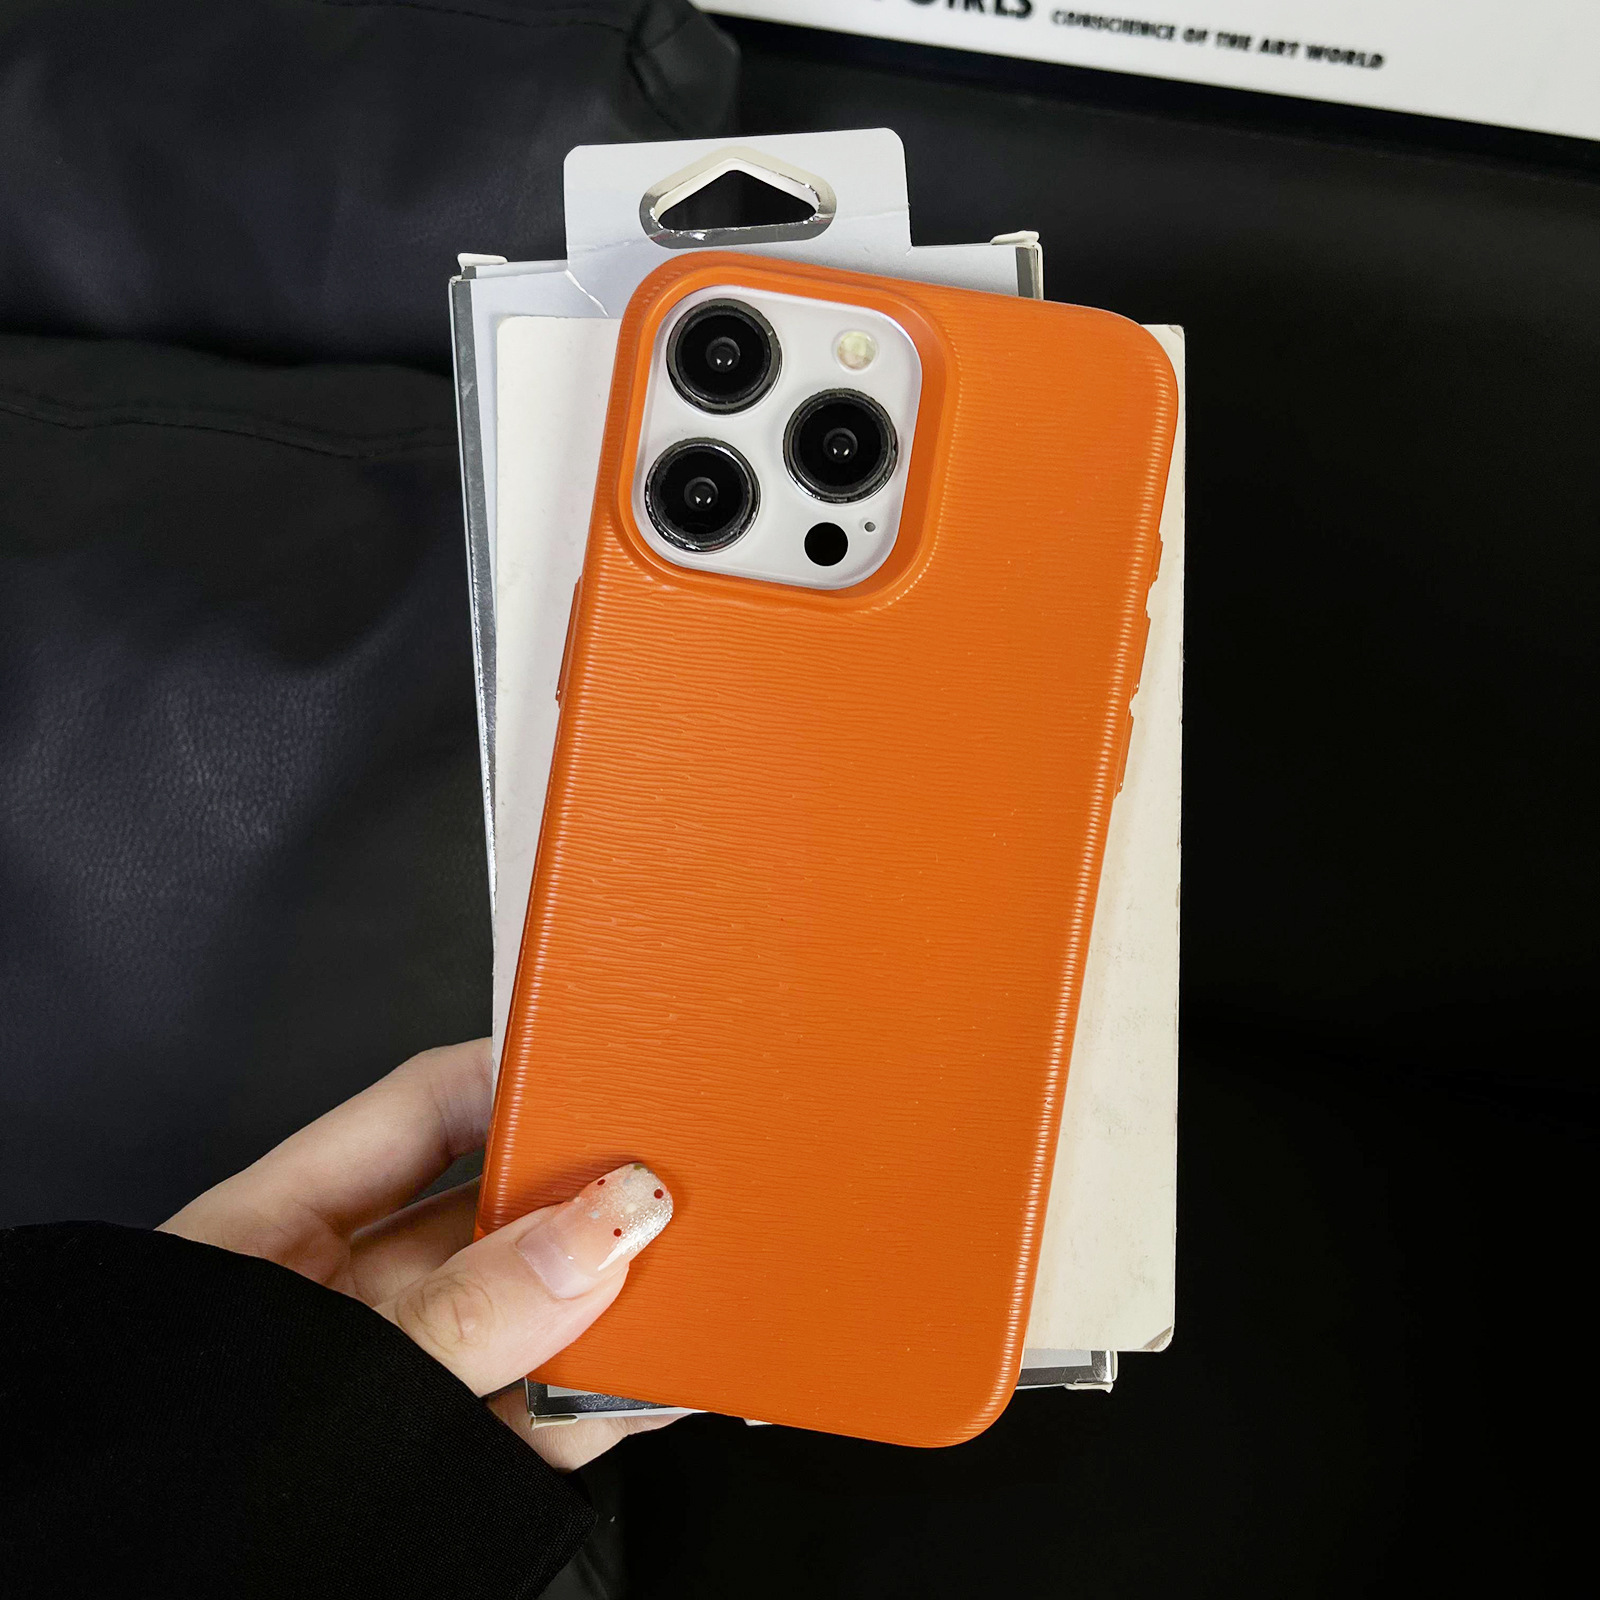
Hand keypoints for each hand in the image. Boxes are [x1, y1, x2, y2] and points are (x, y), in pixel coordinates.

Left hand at [160, 1038, 676, 1470]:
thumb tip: (598, 1230)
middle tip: (667, 1179)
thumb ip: (464, 1309)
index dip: (513, 1074)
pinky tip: (660, 1374)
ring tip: (685, 1275)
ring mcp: (404, 1383)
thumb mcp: (316, 1368)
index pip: (421, 1109)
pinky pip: (546, 1413)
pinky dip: (611, 1395)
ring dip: (614, 1297)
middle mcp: (352, 1298)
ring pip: (533, 1311)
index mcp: (280, 1231)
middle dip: (585, 1193)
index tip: (603, 1066)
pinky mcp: (445, 1467)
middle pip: (494, 1209)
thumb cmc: (154, 1483)